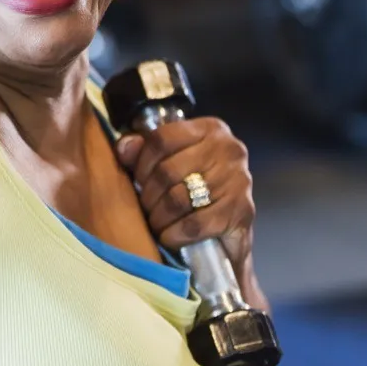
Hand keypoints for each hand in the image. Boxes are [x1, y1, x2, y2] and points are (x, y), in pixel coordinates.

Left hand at [115, 117, 259, 290]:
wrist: (234, 226)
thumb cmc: (199, 185)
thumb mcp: (175, 159)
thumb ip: (146, 150)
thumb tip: (124, 148)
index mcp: (209, 129)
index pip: (161, 138)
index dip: (141, 162)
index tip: (138, 179)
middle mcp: (228, 149)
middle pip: (167, 171)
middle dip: (149, 194)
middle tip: (145, 206)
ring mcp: (238, 180)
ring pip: (178, 199)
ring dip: (159, 216)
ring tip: (155, 222)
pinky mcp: (242, 212)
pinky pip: (194, 224)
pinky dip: (174, 234)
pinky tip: (168, 236)